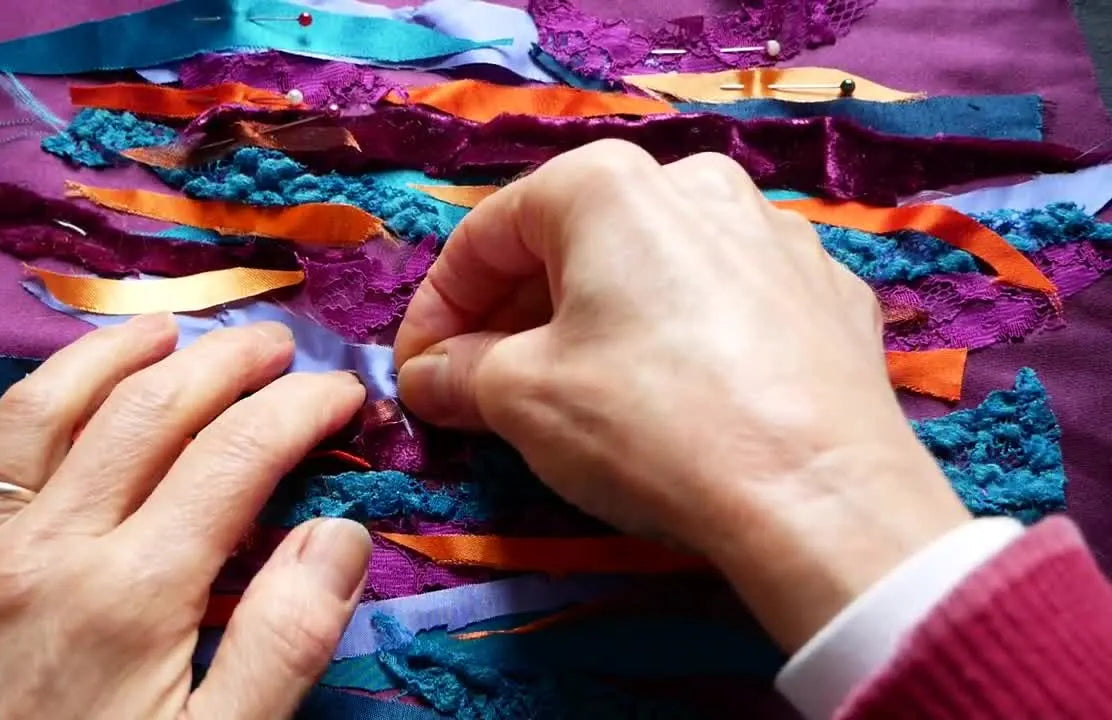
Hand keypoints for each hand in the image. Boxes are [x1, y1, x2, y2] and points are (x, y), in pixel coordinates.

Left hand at [0, 320, 369, 719]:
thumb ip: (285, 641)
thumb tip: (341, 534)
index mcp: (132, 592)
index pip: (235, 456)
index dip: (301, 410)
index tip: (345, 392)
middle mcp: (46, 552)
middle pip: (145, 413)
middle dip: (222, 363)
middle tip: (274, 346)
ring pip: (37, 417)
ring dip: (104, 356)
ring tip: (159, 330)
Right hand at [394, 141, 970, 649]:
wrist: (822, 497)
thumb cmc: (650, 424)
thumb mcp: (521, 399)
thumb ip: (458, 372)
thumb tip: (428, 374)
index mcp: (610, 187)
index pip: (489, 234)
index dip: (437, 306)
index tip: (416, 366)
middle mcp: (697, 186)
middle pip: (574, 247)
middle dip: (514, 317)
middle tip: (480, 386)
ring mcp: (776, 236)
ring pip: (653, 272)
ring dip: (597, 323)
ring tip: (574, 392)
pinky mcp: (828, 295)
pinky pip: (726, 305)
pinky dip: (680, 339)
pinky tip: (675, 397)